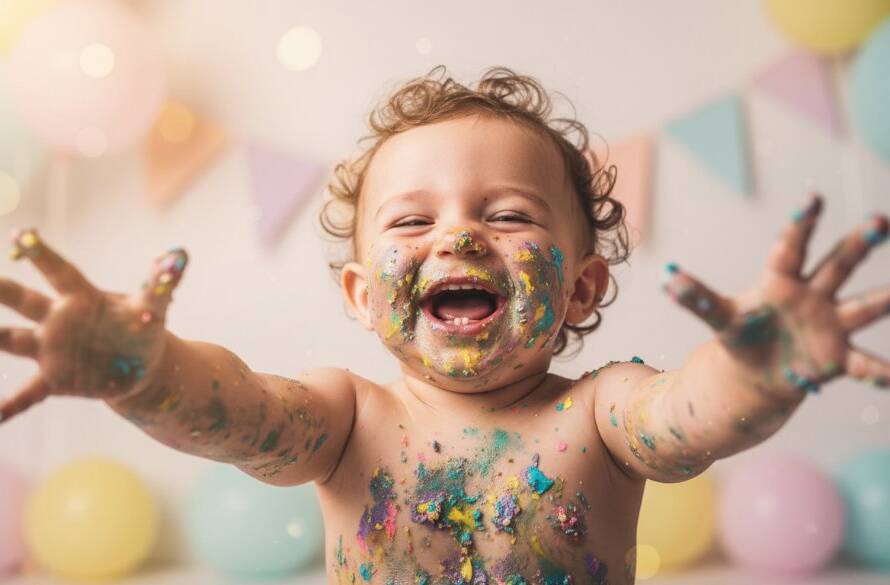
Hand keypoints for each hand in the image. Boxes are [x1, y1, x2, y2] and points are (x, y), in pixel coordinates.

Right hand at [0, 228, 188, 422]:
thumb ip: (163, 282)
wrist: (138, 366)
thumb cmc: (142, 326)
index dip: (41, 254)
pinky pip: (27, 394)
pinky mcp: (55, 378)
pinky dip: (10, 405)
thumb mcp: (154, 304)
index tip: (22, 233)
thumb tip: (180, 254)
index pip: (57, 271)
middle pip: (22, 300)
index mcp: (81, 297)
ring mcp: (51, 349)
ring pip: (10, 341)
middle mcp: (58, 319)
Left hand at [663, 194, 888, 397]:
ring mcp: (831, 324)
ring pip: (863, 307)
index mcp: (781, 280)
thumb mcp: (719, 316)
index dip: (801, 224)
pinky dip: (880, 372)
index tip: (813, 197)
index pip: (791, 247)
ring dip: (885, 298)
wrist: (758, 372)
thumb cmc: (741, 333)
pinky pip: (865, 364)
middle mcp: (813, 295)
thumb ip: (697, 298)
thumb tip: (667, 279)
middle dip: (858, 243)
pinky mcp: (839, 357)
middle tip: (879, 220)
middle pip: (838, 265)